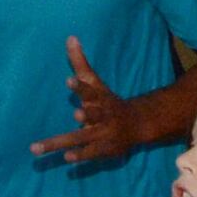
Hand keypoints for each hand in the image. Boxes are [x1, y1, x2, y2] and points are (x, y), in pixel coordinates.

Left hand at [34, 38, 157, 162]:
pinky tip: (67, 158)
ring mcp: (107, 133)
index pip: (91, 91)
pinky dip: (82, 156)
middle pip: (95, 114)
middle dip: (88, 113)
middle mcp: (105, 116)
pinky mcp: (107, 148)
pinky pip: (94, 153)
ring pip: (88, 137)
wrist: (137, 124)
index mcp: (101, 98)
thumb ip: (80, 62)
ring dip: (73, 142)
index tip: (69, 81)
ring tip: (60, 150)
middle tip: (76, 113)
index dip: (81, 86)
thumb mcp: (95, 82)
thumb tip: (70, 37)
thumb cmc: (107, 101)